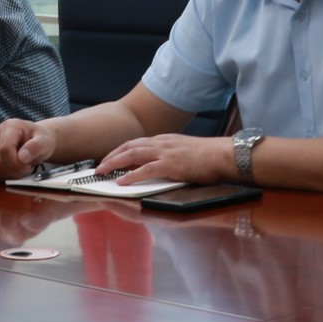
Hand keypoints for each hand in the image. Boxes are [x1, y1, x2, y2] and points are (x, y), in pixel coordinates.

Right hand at [0, 118, 56, 179]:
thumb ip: (36, 147)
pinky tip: (12, 172)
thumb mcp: (45, 141)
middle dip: (13, 171)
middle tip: (26, 169)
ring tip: (20, 169)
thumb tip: (22, 157)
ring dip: (8, 174)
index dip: (15, 163)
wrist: (36, 140)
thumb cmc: (40, 140)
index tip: (27, 167)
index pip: (4, 148)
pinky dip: (2, 176)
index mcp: (10, 127)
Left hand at [94, 132, 230, 186]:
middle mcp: (161, 143)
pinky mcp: (170, 165)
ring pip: (132, 155)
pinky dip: (131, 175)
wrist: (223, 155)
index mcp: (164, 140)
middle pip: (129, 146)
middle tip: (98, 166)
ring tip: (102, 171)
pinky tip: (121, 181)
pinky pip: (145, 169)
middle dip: (111, 155)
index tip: (109, 157)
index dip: (120, 150)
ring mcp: (165, 153)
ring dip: (114, 162)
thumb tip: (158, 165)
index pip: (136, 143)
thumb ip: (169, 155)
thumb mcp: (184, 151)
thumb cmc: (208, 157)